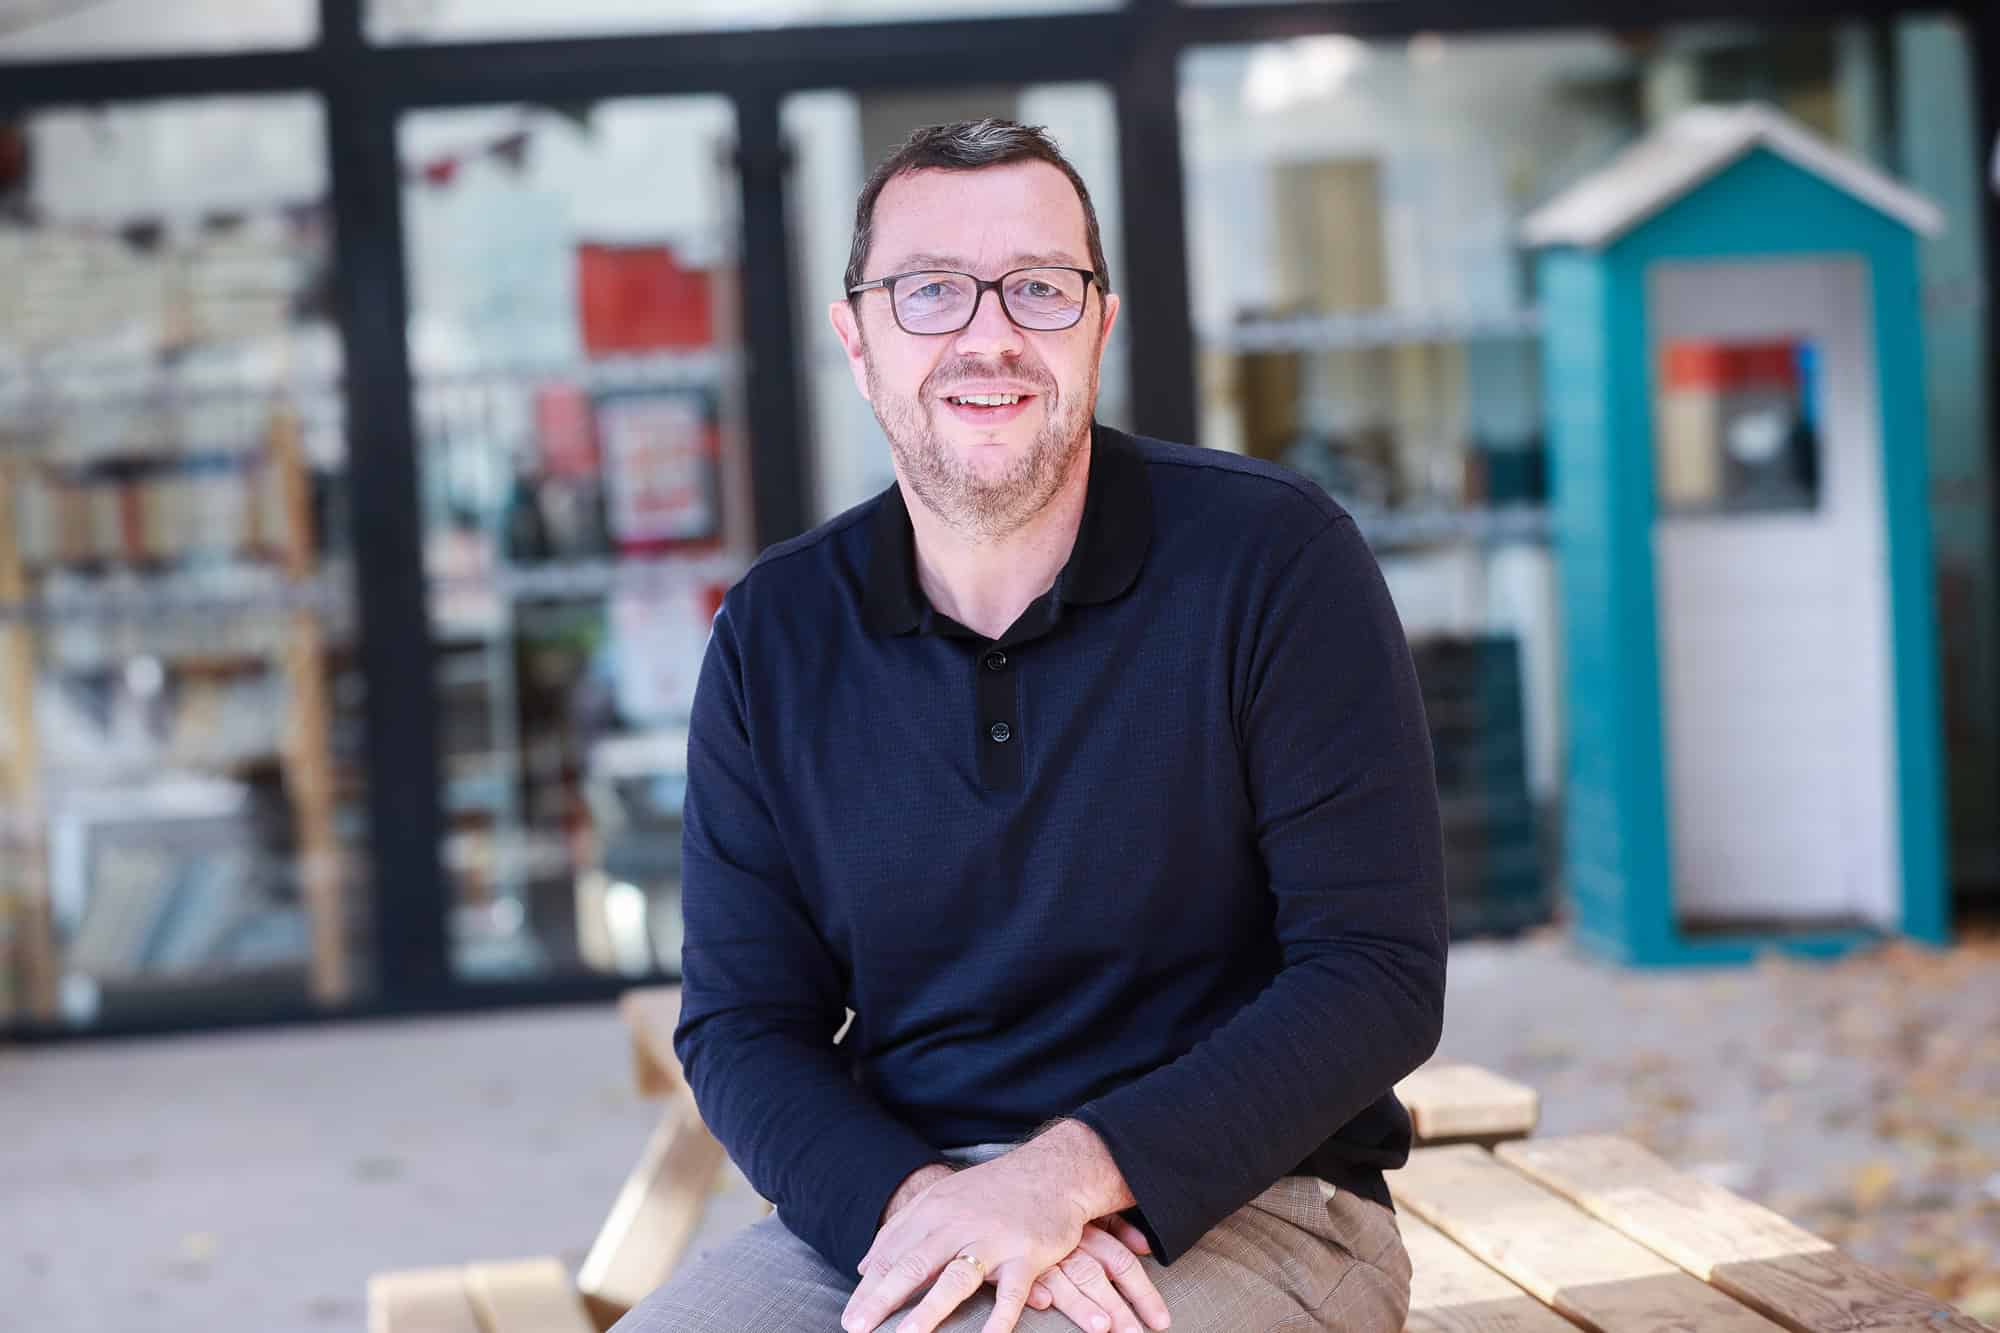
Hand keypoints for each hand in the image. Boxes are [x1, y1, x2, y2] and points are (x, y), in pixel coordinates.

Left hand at [842, 1149, 1089, 1332]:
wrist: (1053, 1170)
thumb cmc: (993, 1191)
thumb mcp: (941, 1198)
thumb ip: (902, 1229)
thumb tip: (864, 1265)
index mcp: (933, 1211)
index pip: (892, 1255)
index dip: (868, 1289)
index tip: (850, 1319)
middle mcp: (958, 1224)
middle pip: (913, 1266)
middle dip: (881, 1300)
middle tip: (857, 1328)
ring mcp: (993, 1240)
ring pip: (956, 1279)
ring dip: (928, 1311)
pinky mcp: (1027, 1254)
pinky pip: (1010, 1294)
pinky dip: (998, 1321)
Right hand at [1022, 1215, 1171, 1332]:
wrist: (998, 1198)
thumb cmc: (1045, 1209)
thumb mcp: (1083, 1211)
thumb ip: (1115, 1227)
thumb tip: (1145, 1246)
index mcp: (1087, 1231)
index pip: (1123, 1263)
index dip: (1144, 1292)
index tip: (1160, 1320)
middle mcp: (1067, 1244)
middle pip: (1098, 1277)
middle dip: (1119, 1309)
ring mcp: (1038, 1255)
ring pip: (1065, 1280)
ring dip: (1082, 1304)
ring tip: (1100, 1327)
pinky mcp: (1008, 1264)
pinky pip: (1021, 1278)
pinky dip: (1032, 1290)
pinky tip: (1043, 1302)